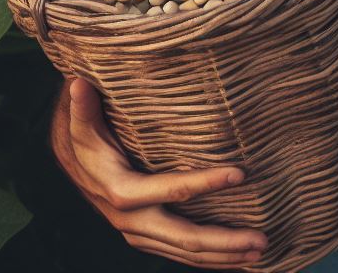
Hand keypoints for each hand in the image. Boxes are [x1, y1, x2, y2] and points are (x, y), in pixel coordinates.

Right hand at [51, 77, 267, 269]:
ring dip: (224, 255)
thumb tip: (78, 82)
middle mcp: (133, 222)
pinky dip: (212, 260)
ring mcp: (142, 234)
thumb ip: (83, 108)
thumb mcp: (82, 125)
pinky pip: (183, 253)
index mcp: (122, 193)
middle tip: (261, 239)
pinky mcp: (150, 238)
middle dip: (224, 241)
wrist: (76, 167)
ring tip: (260, 251)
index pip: (170, 190)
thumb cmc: (88, 139)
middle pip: (185, 236)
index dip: (205, 182)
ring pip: (187, 252)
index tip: (240, 173)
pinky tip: (239, 259)